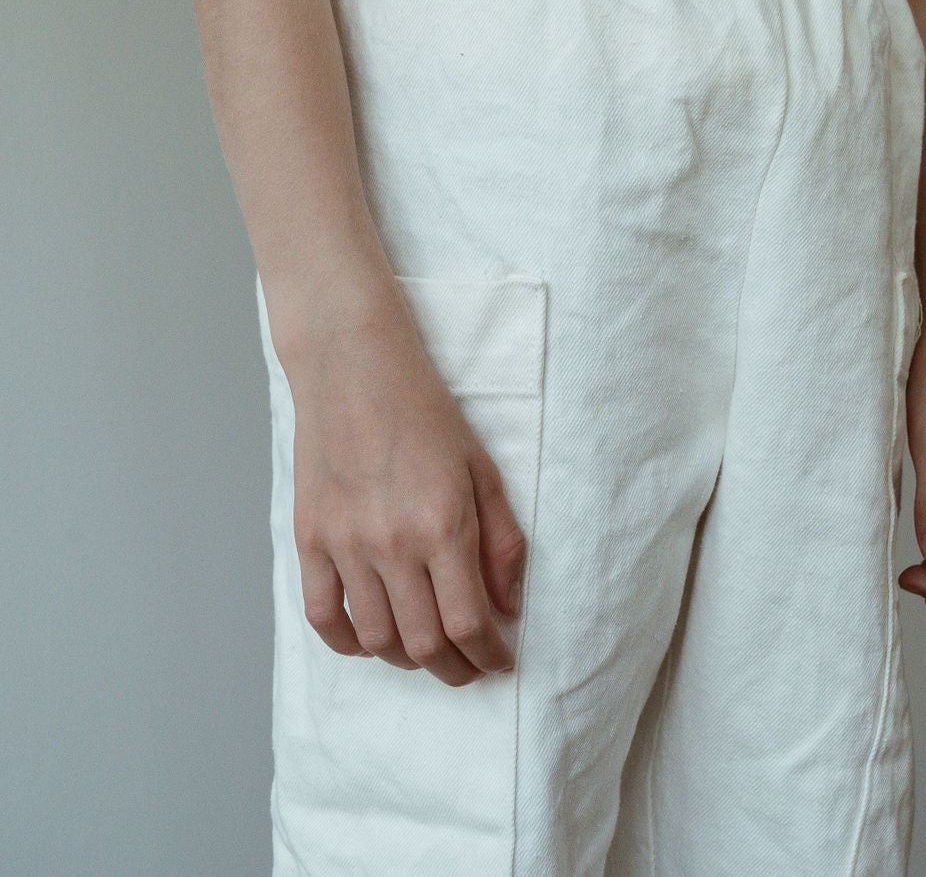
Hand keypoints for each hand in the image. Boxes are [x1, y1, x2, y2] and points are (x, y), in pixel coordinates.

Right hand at [278, 280, 527, 685]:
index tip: (500, 661)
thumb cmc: (424, 409)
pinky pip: (322, 616)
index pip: (469, 624)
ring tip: (428, 652)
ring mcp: (345, 543)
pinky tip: (370, 640)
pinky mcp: (309, 537)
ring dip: (407, 660)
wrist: (353, 366)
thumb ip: (501, 541)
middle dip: (456, 669)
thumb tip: (507, 607)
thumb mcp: (481, 467)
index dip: (489, 656)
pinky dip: (347, 643)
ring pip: (376, 639)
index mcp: (443, 524)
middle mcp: (392, 543)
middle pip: (424, 644)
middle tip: (471, 667)